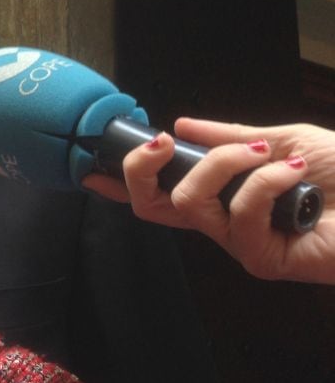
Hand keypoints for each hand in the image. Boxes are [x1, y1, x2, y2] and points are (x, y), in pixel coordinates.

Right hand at [84, 118, 334, 283]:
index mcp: (224, 196)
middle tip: (161, 142)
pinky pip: (236, 215)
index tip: (89, 169)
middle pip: (152, 208)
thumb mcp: (282, 139)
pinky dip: (263, 183)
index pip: (162, 193)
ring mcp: (239, 244)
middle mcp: (223, 223)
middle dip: (143, 169)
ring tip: (266, 153)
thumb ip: (229, 134)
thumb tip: (183, 122)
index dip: (122, 185)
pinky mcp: (261, 259)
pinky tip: (293, 175)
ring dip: (223, 164)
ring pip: (191, 204)